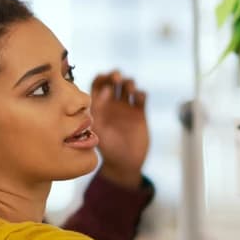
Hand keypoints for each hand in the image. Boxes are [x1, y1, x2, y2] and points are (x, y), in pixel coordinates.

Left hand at [90, 70, 148, 188]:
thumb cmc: (106, 148)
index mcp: (98, 105)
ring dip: (129, 82)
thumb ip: (98, 110)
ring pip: (128, 85)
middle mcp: (111, 103)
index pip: (97, 83)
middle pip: (113, 80)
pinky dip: (140, 93)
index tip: (104, 81)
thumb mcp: (98, 129)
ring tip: (129, 89)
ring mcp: (126, 107)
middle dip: (115, 75)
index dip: (101, 78)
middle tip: (116, 78)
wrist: (123, 163)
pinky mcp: (139, 113)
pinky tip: (138, 98)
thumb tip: (103, 91)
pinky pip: (141, 96)